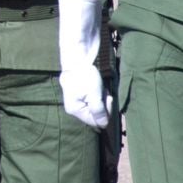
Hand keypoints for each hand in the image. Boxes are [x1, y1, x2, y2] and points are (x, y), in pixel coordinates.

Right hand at [57, 0, 110, 128]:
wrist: (77, 57)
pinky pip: (93, 98)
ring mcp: (77, 98)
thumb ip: (99, 112)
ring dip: (102, 98)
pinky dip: (99, 93)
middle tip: (105, 94)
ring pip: (96, 105)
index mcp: (74, 110)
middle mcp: (74, 106)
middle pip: (95, 114)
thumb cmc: (85, 77)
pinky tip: (99, 85)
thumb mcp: (94, 96)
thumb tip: (103, 125)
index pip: (94, 122)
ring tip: (101, 88)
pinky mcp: (81, 90)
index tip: (108, 102)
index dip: (104, 114)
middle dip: (104, 106)